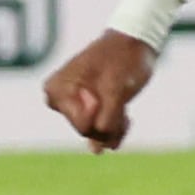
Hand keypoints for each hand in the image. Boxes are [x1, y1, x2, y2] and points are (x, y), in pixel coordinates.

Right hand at [42, 31, 157, 151]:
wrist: (136, 42)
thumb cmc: (123, 60)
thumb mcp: (116, 92)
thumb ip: (106, 123)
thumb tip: (97, 151)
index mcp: (58, 89)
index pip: (82, 125)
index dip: (103, 114)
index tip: (108, 92)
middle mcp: (59, 97)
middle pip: (86, 130)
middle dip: (109, 122)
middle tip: (123, 104)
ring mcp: (72, 102)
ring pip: (94, 132)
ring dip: (114, 126)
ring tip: (126, 112)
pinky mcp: (85, 105)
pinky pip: (97, 128)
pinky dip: (114, 126)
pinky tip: (125, 116)